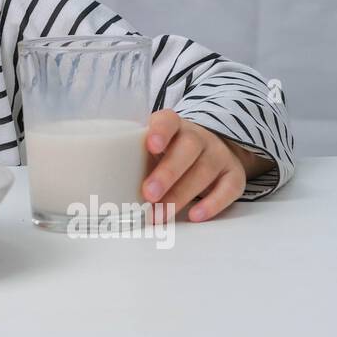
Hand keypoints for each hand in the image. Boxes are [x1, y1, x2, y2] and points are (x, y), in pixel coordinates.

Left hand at [140, 109, 266, 221]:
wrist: (208, 152)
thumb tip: (102, 184)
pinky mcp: (234, 174)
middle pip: (187, 149)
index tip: (150, 145)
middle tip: (148, 194)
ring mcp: (219, 154)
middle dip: (167, 173)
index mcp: (174, 126)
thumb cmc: (168, 154)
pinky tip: (195, 216)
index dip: (160, 131)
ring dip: (182, 195)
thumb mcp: (153, 150)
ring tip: (161, 214)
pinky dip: (213, 203)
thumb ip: (134, 158)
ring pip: (205, 170)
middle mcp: (199, 137)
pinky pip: (229, 188)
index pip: (168, 120)